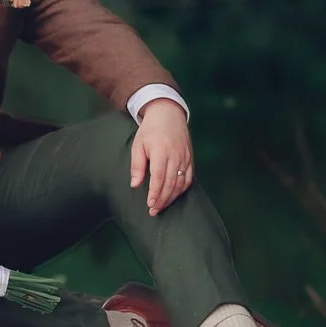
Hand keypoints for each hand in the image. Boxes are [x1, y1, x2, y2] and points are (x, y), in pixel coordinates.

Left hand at [130, 99, 193, 215]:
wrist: (168, 115)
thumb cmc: (149, 131)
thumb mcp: (138, 145)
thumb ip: (137, 166)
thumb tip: (135, 185)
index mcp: (161, 151)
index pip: (159, 177)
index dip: (155, 193)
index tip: (150, 204)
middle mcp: (175, 156)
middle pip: (170, 183)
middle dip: (162, 199)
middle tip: (153, 211)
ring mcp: (185, 157)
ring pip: (181, 183)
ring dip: (171, 197)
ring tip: (161, 206)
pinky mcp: (190, 158)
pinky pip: (189, 177)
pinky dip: (182, 189)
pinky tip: (174, 196)